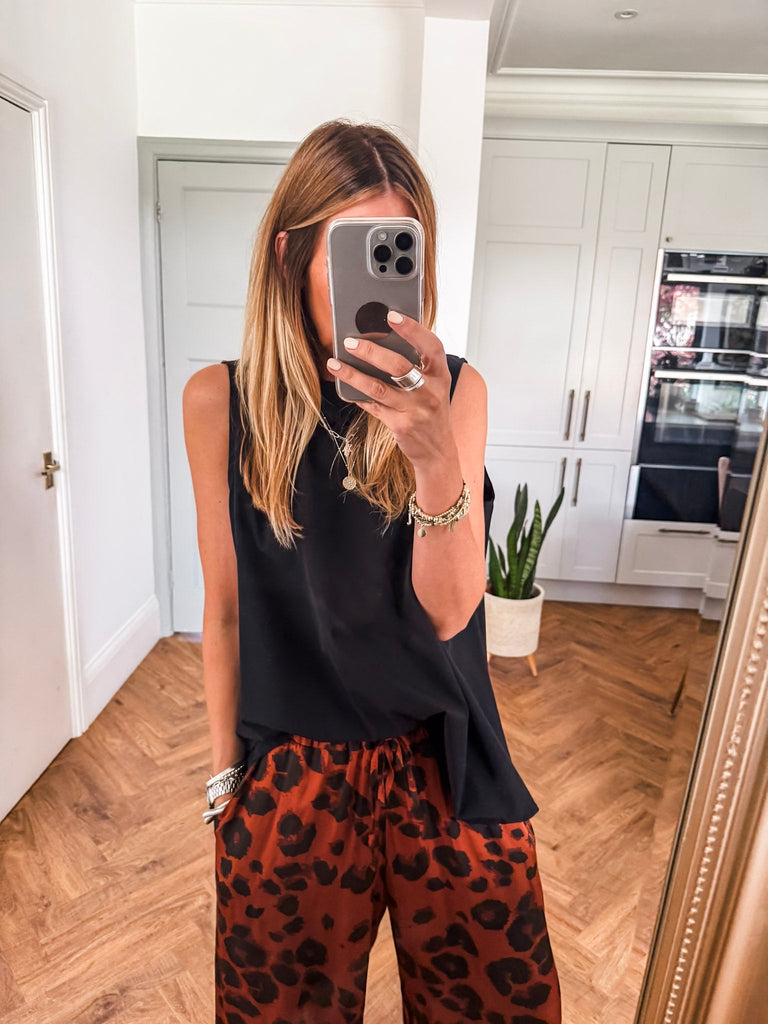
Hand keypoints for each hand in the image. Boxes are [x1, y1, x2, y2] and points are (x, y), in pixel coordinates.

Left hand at [326, 310, 454, 468]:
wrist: (438, 450)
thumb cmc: (432, 411)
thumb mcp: (433, 386)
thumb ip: (417, 366)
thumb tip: (381, 341)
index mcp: (441, 375)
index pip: (431, 346)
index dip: (412, 329)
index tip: (392, 315)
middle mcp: (431, 391)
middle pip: (399, 366)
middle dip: (372, 351)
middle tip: (350, 342)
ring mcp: (416, 410)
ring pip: (379, 388)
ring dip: (354, 374)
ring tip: (334, 363)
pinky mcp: (401, 426)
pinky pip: (374, 407)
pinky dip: (358, 396)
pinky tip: (344, 387)